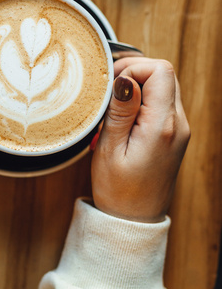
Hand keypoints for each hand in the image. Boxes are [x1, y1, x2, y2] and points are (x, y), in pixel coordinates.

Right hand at [91, 57, 189, 221]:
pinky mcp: (174, 135)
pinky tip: (123, 120)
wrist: (133, 220)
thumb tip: (125, 79)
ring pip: (164, 87)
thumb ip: (120, 111)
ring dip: (138, 89)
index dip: (133, 68)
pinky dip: (143, 102)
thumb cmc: (118, 191)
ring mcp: (179, 129)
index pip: (160, 71)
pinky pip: (162, 104)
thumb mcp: (109, 149)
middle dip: (135, 75)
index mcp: (162, 126)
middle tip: (108, 94)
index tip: (111, 85)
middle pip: (164, 75)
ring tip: (113, 110)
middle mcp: (177, 124)